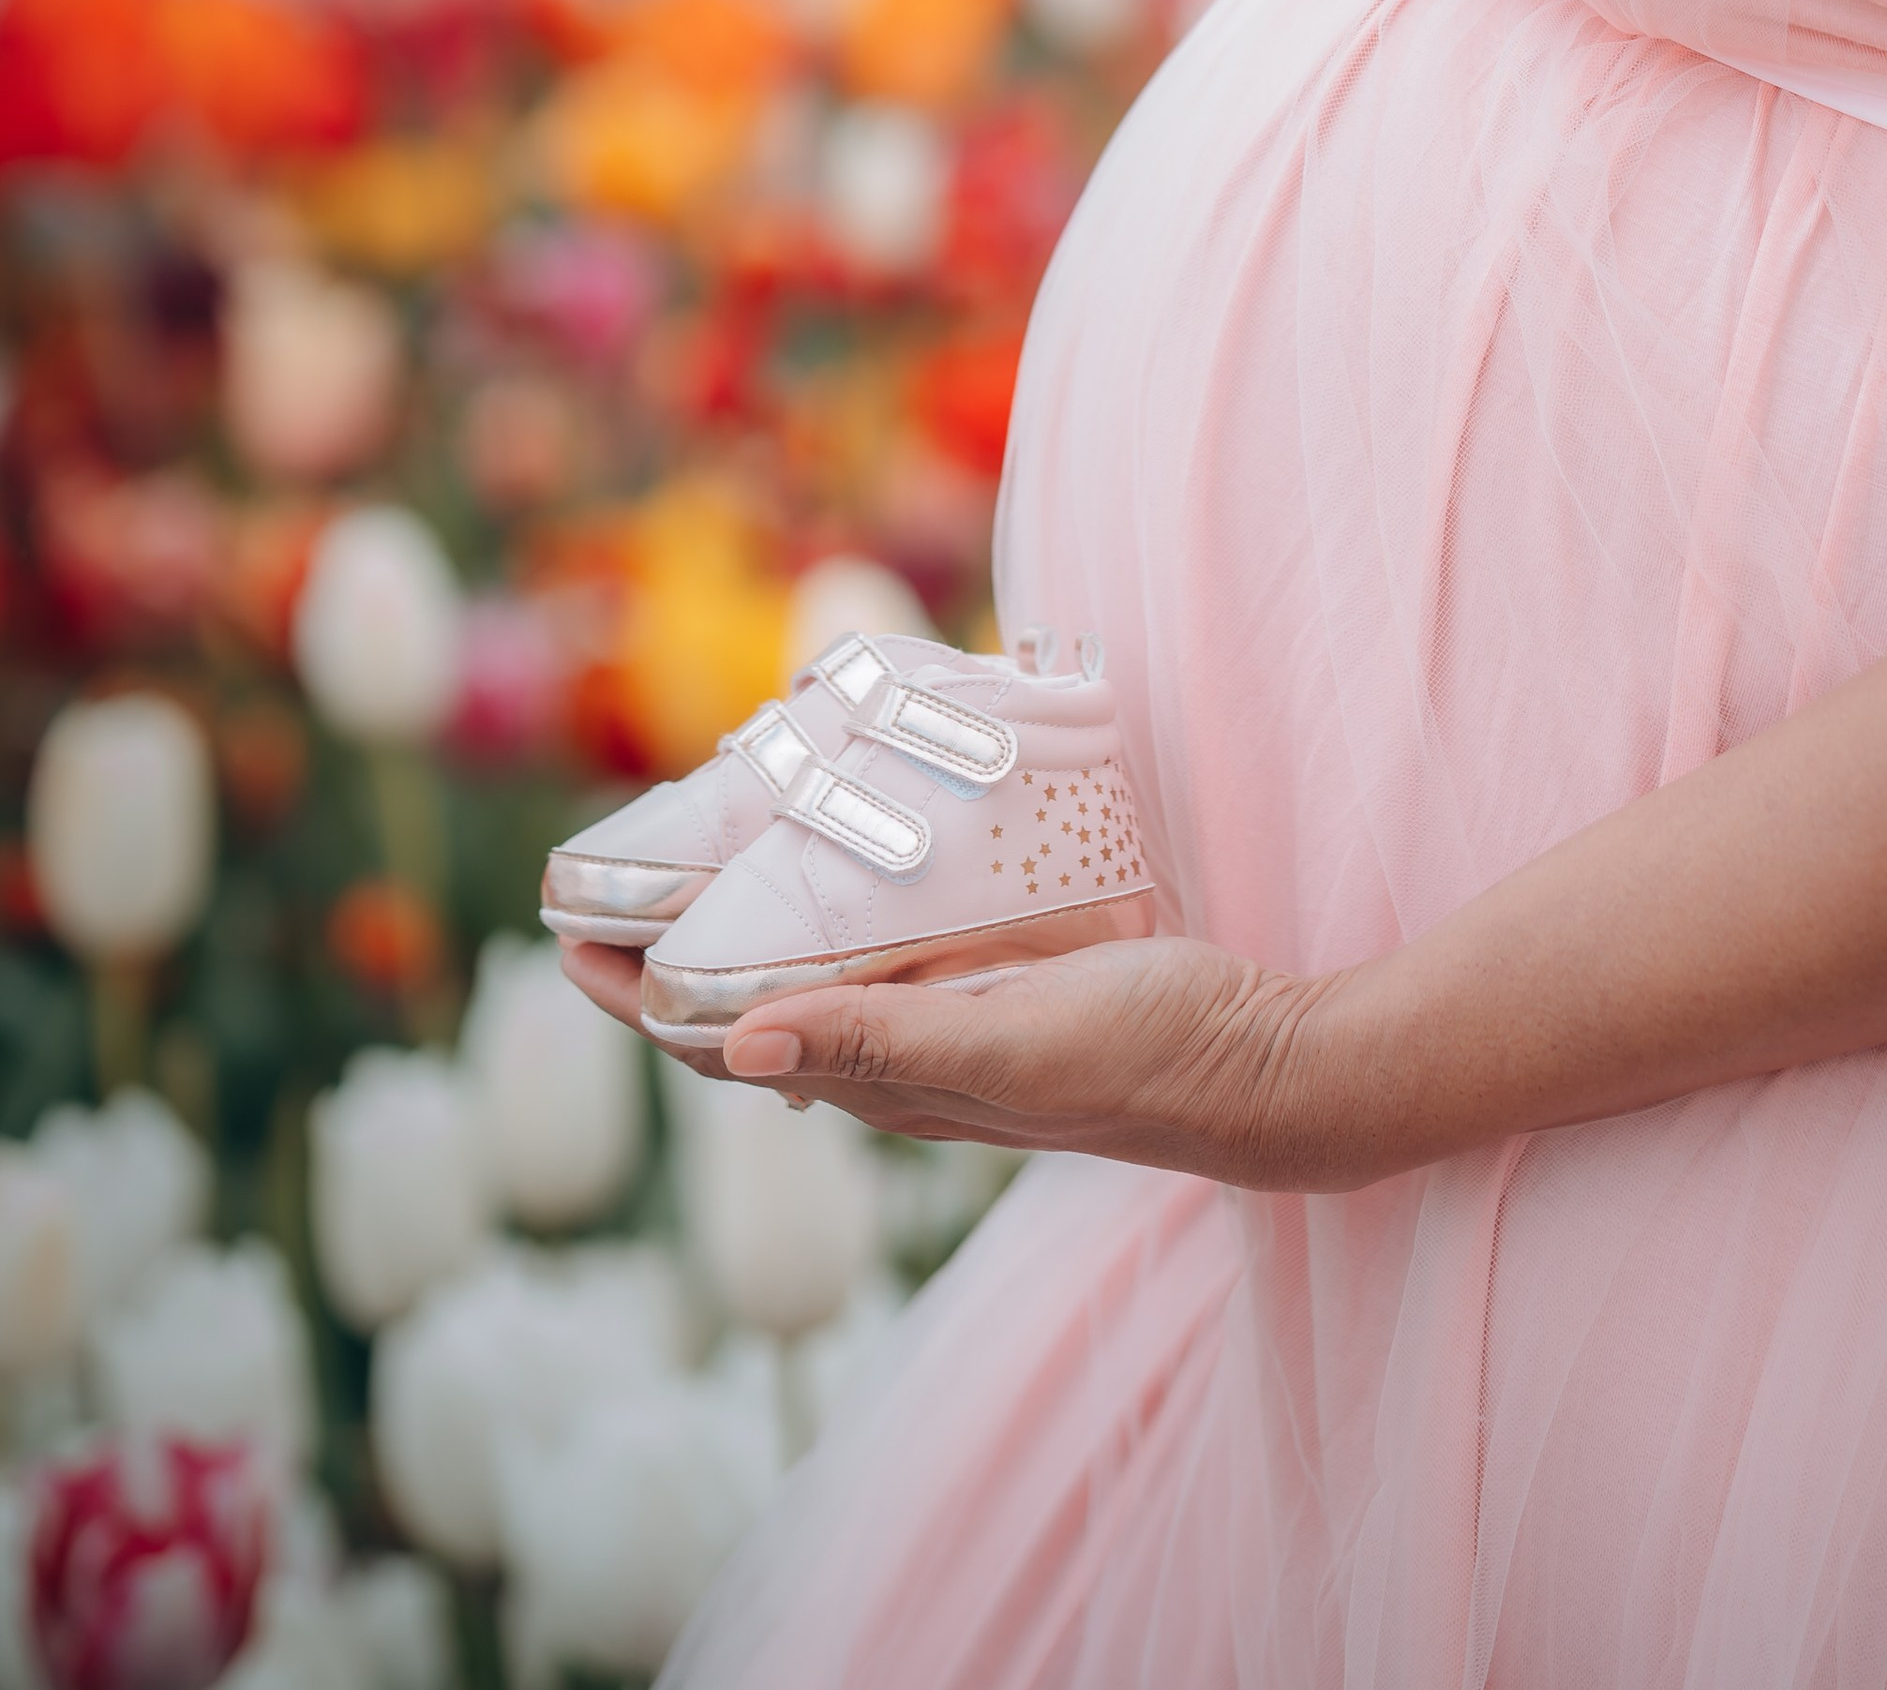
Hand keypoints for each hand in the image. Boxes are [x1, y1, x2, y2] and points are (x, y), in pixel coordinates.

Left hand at [562, 930, 1379, 1188]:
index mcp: (884, 1081)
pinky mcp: (997, 1001)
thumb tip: (733, 1049)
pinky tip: (840, 887)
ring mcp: (948, 1039)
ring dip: (741, 944)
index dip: (634, 995)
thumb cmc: (1143, 1054)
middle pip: (745, 1017)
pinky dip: (828, 931)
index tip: (560, 931)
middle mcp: (899, 1068)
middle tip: (611, 878)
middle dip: (667, 961)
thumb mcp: (1008, 1039)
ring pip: (809, 994)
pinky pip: (881, 971)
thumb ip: (884, 1039)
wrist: (1264, 1071)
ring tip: (701, 868)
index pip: (717, 1043)